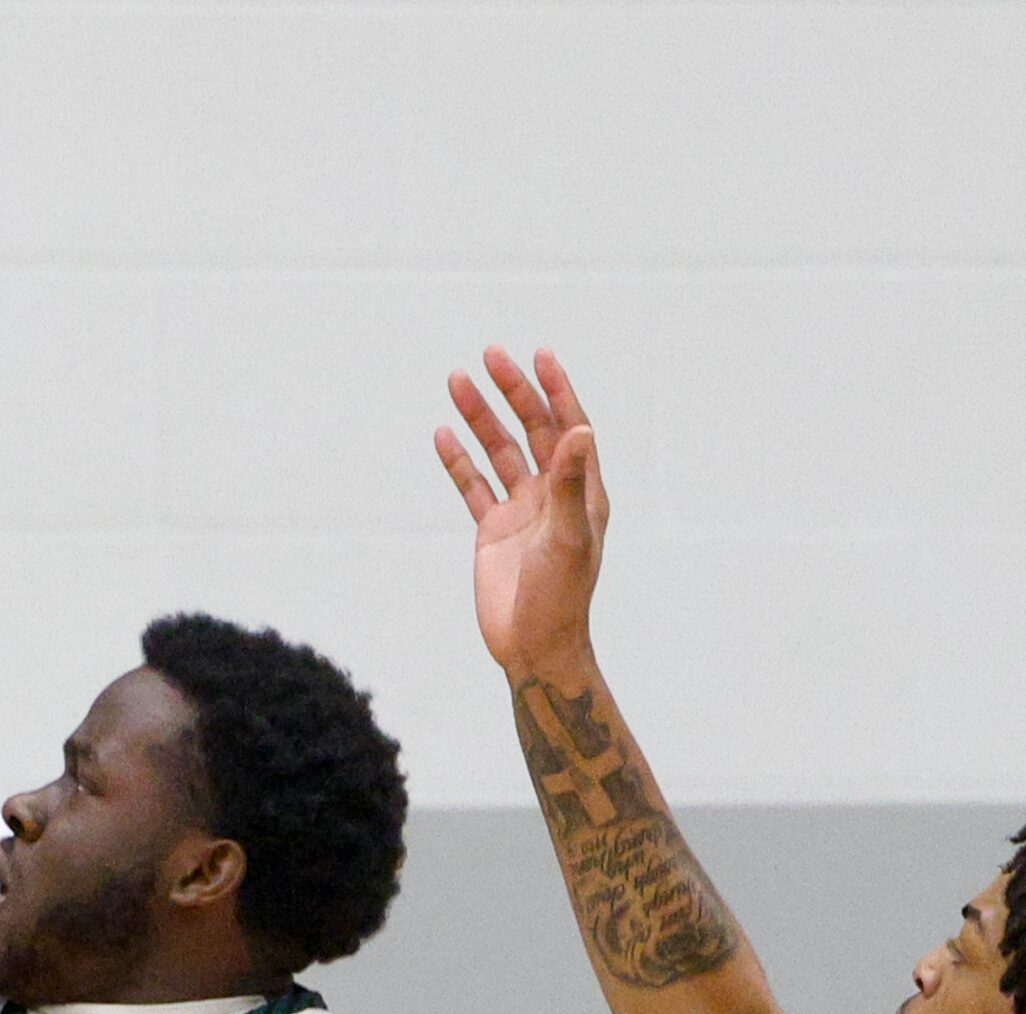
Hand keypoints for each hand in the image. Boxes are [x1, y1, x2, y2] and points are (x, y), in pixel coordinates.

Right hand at [433, 347, 609, 678]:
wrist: (534, 647)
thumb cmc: (561, 598)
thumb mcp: (569, 538)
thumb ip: (569, 483)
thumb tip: (580, 429)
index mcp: (582, 491)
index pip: (569, 427)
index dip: (556, 389)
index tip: (539, 354)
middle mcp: (552, 494)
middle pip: (531, 429)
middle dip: (512, 391)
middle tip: (489, 355)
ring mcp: (521, 510)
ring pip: (497, 451)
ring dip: (479, 417)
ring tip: (456, 381)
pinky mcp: (493, 531)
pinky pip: (473, 485)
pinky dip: (458, 459)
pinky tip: (443, 433)